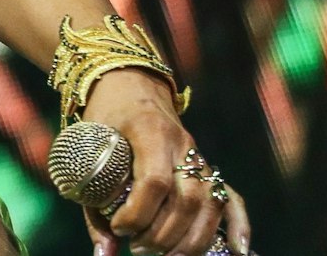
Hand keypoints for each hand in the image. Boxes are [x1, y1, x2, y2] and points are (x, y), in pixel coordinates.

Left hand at [80, 72, 251, 255]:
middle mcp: (181, 144)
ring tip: (162, 255)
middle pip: (187, 198)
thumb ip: (94, 205)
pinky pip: (231, 198)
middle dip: (163, 234)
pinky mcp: (208, 169)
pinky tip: (237, 251)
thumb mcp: (88, 150)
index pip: (154, 180)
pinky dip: (237, 226)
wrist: (129, 87)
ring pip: (209, 203)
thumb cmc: (103, 120)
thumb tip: (104, 254)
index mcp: (148, 130)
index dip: (138, 212)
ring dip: (190, 239)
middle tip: (138, 248)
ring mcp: (199, 156)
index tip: (119, 228)